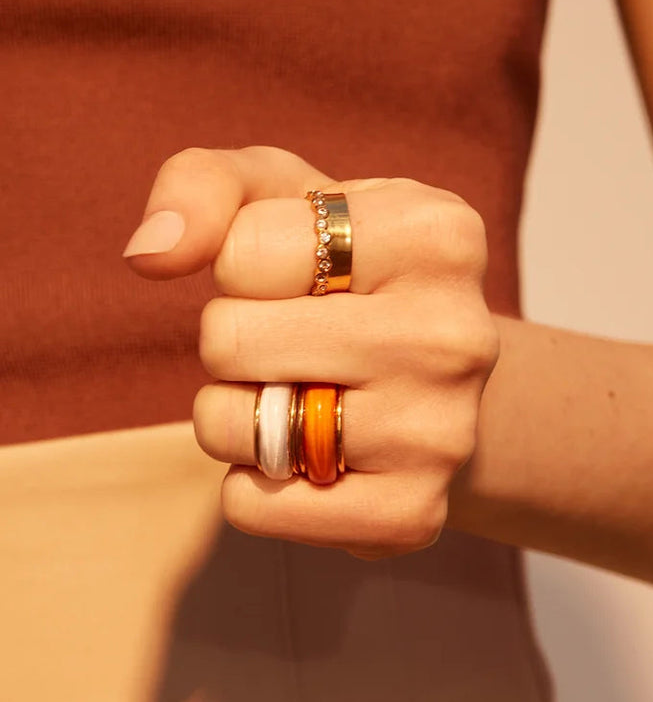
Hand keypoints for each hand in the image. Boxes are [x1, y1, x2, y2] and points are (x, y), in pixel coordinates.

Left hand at [123, 146, 499, 558]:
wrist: (435, 377)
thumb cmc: (346, 270)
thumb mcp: (285, 195)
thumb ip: (205, 186)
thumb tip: (149, 253)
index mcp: (438, 234)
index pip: (240, 253)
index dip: (241, 266)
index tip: (303, 275)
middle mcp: (454, 336)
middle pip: (228, 339)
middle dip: (234, 338)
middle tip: (296, 339)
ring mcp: (439, 434)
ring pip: (232, 426)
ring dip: (235, 411)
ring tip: (300, 393)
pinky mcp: (410, 515)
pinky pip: (249, 505)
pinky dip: (251, 481)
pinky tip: (306, 455)